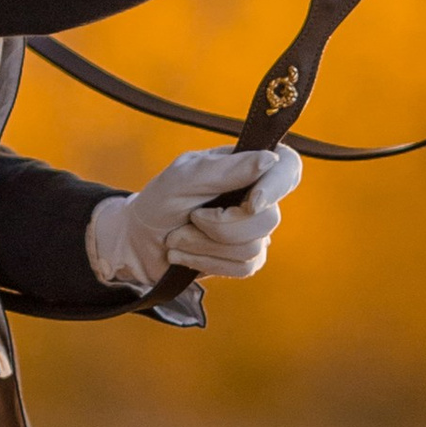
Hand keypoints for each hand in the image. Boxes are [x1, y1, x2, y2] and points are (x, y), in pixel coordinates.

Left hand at [86, 143, 305, 293]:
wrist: (138, 243)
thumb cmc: (159, 202)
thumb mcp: (183, 178)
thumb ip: (226, 169)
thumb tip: (270, 159)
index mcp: (245, 166)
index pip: (287, 166)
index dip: (277, 185)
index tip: (252, 202)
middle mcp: (257, 197)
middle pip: (268, 219)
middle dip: (220, 227)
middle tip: (190, 218)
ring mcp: (254, 231)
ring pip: (253, 247)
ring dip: (204, 246)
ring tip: (179, 238)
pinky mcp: (245, 259)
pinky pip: (244, 267)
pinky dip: (207, 263)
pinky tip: (186, 255)